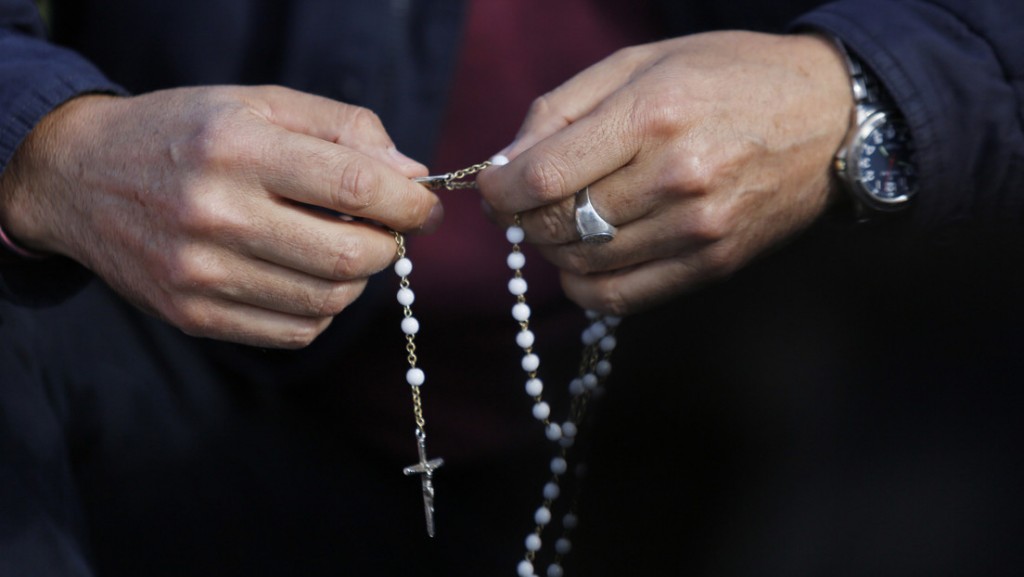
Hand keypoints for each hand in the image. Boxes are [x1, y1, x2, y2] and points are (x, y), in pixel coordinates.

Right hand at [0, 85, 439, 347]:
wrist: (82, 178)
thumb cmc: (186, 133)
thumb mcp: (259, 104)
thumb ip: (342, 129)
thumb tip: (410, 173)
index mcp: (237, 148)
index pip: (354, 185)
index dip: (408, 202)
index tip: (424, 206)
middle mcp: (215, 213)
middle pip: (347, 255)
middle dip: (389, 246)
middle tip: (388, 230)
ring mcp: (200, 273)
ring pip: (327, 302)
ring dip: (357, 279)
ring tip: (343, 247)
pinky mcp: (192, 315)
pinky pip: (294, 333)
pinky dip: (321, 310)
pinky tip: (307, 277)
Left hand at [477, 31, 851, 315]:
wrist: (829, 118)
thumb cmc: (729, 77)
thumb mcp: (642, 62)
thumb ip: (563, 109)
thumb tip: (504, 164)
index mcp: (654, 115)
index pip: (545, 177)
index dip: (500, 189)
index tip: (492, 185)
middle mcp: (676, 177)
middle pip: (558, 223)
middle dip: (521, 216)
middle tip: (523, 200)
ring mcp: (697, 228)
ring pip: (582, 264)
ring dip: (551, 248)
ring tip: (561, 218)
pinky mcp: (711, 264)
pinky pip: (620, 297)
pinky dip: (584, 285)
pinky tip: (583, 259)